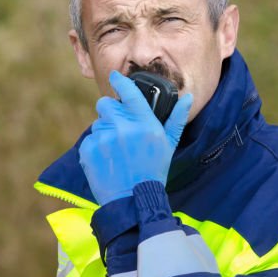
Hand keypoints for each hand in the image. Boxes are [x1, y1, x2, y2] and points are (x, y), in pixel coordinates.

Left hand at [79, 71, 192, 204]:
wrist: (133, 200)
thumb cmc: (153, 171)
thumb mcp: (169, 144)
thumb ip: (176, 118)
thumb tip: (188, 97)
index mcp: (144, 123)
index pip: (129, 92)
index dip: (120, 81)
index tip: (114, 76)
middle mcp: (122, 127)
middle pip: (105, 104)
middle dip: (110, 112)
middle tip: (119, 129)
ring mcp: (104, 138)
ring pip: (98, 124)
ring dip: (105, 133)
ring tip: (116, 152)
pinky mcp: (89, 150)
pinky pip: (90, 140)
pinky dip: (96, 148)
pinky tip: (107, 161)